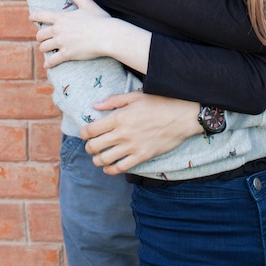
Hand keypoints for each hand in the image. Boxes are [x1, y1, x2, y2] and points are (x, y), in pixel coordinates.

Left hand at [30, 0, 112, 66]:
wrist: (108, 35)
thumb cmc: (100, 19)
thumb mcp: (87, 3)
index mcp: (62, 17)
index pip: (41, 15)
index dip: (34, 16)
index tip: (30, 17)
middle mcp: (58, 30)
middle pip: (40, 34)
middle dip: (41, 37)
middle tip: (43, 38)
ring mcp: (62, 43)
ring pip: (44, 47)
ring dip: (44, 49)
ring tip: (47, 50)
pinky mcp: (67, 54)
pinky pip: (52, 61)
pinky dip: (49, 64)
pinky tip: (47, 65)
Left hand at [79, 91, 201, 173]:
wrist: (182, 115)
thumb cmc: (159, 102)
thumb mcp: (135, 96)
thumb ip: (113, 101)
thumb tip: (95, 106)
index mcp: (119, 117)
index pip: (90, 130)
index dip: (83, 133)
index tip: (85, 133)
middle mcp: (123, 134)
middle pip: (94, 146)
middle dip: (89, 147)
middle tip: (91, 145)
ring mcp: (132, 147)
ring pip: (105, 160)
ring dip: (97, 160)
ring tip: (98, 156)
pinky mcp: (142, 156)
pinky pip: (121, 168)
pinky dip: (111, 170)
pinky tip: (108, 167)